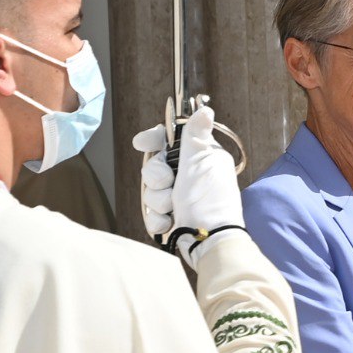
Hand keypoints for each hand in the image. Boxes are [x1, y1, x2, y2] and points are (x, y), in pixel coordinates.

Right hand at [133, 104, 242, 265]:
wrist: (210, 242)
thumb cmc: (208, 201)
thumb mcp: (200, 162)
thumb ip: (195, 135)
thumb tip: (206, 109)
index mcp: (200, 158)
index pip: (169, 139)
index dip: (153, 140)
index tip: (142, 144)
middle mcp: (190, 175)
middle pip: (154, 165)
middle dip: (156, 177)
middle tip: (167, 183)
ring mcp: (181, 197)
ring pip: (151, 189)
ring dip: (158, 200)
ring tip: (173, 208)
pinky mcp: (174, 216)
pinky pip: (153, 211)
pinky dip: (159, 218)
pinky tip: (170, 223)